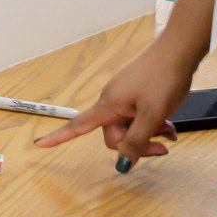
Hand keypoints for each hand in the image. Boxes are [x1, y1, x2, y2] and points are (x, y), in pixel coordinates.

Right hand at [35, 35, 195, 167]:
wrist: (178, 51)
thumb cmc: (163, 80)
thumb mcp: (152, 115)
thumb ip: (136, 141)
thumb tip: (121, 165)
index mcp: (108, 106)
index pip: (78, 126)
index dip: (58, 137)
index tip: (38, 145)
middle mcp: (111, 101)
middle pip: (114, 134)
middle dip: (136, 144)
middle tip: (163, 145)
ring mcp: (124, 96)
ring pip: (129, 126)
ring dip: (148, 134)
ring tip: (169, 131)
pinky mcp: (136, 92)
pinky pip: (137, 116)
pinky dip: (151, 124)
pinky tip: (168, 125)